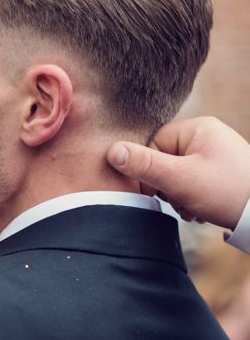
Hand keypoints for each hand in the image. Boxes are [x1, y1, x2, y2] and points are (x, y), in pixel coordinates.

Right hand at [107, 116, 249, 229]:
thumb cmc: (228, 193)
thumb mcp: (181, 179)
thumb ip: (145, 165)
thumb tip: (111, 151)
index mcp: (198, 128)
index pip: (153, 144)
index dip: (148, 170)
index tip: (157, 191)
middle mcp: (206, 136)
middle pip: (163, 160)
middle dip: (166, 186)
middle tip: (181, 201)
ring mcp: (214, 154)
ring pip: (175, 174)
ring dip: (177, 196)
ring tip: (193, 208)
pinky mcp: (218, 172)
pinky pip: (190, 182)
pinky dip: (190, 199)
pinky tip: (199, 211)